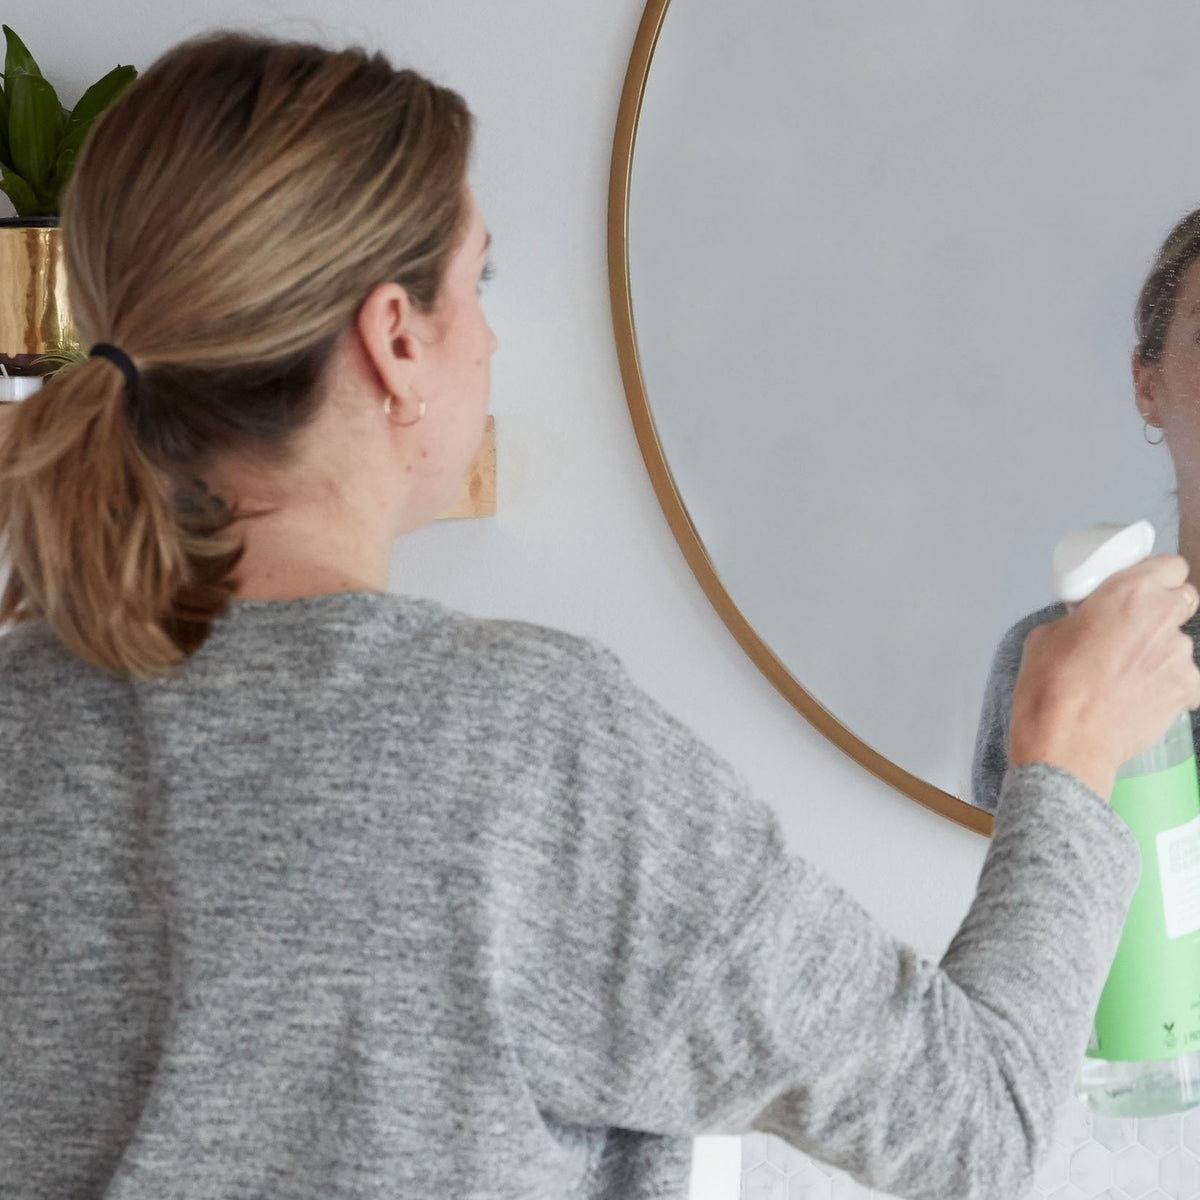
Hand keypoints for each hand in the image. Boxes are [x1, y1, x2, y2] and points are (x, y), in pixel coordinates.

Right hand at [1009, 554, 1199, 799]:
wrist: (1067, 741)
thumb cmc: (1052, 688)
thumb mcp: (1046, 635)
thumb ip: (1078, 619)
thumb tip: (1085, 625)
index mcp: (1128, 592)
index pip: (1169, 565)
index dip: (1156, 575)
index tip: (1141, 587)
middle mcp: (1162, 618)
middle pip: (1183, 599)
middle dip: (1162, 610)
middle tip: (1133, 627)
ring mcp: (1180, 656)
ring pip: (1180, 643)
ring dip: (1159, 652)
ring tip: (1126, 675)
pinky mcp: (1187, 691)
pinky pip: (1184, 681)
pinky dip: (1166, 687)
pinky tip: (1139, 698)